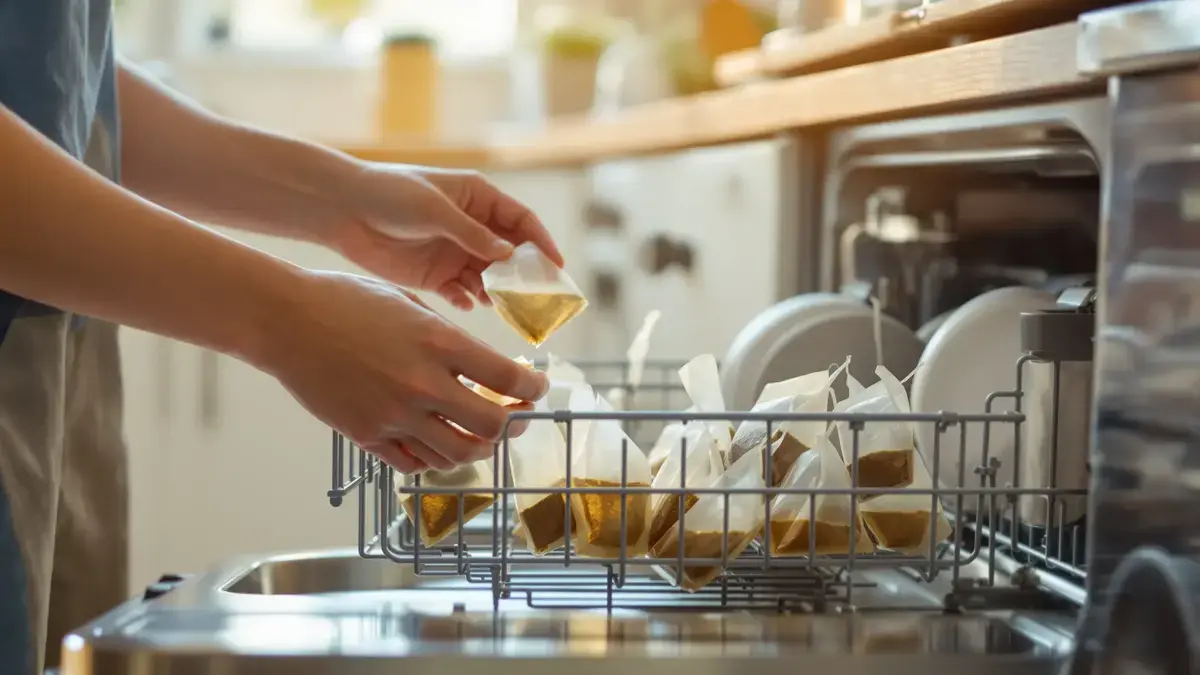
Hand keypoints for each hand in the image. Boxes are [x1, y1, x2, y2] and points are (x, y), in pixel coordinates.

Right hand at [262, 269, 548, 472]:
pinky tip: (438, 441)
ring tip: (480, 434)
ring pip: (457, 454)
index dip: (533, 387)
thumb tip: (485, 366)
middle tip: (515, 415)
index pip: (508, 378)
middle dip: (512, 424)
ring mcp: (394, 415)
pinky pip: (415, 462)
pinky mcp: (367, 435)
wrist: (285, 320)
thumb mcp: (411, 305)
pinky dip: (435, 457)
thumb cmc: (346, 301)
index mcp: (437, 342)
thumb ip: (449, 340)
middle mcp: (421, 384)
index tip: (537, 386)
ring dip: (477, 447)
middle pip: (492, 427)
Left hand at [324, 163, 564, 310]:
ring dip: (496, 291)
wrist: (343, 210)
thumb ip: (472, 234)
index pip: (521, 221)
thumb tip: (509, 254)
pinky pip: (462, 292)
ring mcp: (455, 252)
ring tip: (500, 305)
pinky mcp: (435, 275)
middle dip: (523, 275)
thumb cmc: (390, 195)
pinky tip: (466, 303)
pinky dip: (467, 300)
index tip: (556, 266)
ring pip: (489, 277)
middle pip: (511, 254)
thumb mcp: (435, 210)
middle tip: (537, 297)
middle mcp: (471, 226)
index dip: (541, 242)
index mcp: (477, 198)